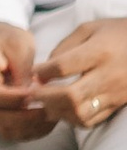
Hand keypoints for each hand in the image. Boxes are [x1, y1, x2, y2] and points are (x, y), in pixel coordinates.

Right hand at [0, 23, 56, 140]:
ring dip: (32, 127)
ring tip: (55, 114)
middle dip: (27, 117)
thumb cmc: (7, 40)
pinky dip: (33, 131)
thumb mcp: (18, 44)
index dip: (12, 98)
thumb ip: (23, 69)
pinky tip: (50, 119)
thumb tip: (33, 93)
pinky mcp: (2, 115)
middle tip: (52, 106)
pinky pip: (15, 133)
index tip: (36, 92)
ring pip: (7, 130)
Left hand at [31, 17, 126, 135]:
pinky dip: (72, 119)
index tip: (33, 73)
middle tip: (32, 93)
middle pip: (70, 96)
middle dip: (45, 97)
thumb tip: (44, 70)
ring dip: (57, 111)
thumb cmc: (117, 34)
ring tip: (46, 103)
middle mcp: (108, 75)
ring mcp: (114, 93)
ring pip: (80, 114)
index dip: (42, 72)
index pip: (63, 67)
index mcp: (99, 52)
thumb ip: (65, 46)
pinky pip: (91, 121)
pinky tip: (64, 110)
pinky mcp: (117, 105)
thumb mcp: (90, 28)